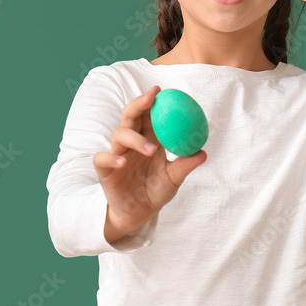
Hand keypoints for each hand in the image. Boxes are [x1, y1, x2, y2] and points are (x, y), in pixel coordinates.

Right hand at [92, 86, 206, 242]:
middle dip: (138, 104)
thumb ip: (185, 165)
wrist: (138, 214)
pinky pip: (103, 159)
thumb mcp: (173, 178)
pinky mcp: (105, 170)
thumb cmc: (155, 191)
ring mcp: (117, 154)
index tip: (161, 91)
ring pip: (119, 134)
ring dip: (135, 138)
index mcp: (148, 139)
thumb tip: (202, 153)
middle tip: (150, 99)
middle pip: (130, 116)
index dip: (152, 101)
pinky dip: (111, 158)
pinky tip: (122, 163)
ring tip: (151, 150)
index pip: (148, 115)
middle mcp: (131, 143)